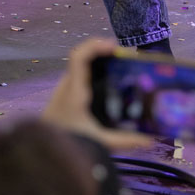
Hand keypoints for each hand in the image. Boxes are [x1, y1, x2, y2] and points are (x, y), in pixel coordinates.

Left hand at [41, 37, 152, 151]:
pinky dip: (94, 67)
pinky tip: (108, 76)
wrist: (44, 148)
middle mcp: (68, 84)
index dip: (95, 46)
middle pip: (82, 56)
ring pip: (81, 63)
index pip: (79, 57)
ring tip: (121, 62)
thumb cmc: (69, 142)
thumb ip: (124, 141)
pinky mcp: (66, 92)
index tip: (114, 47)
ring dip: (99, 58)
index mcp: (74, 91)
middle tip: (126, 56)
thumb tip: (150, 140)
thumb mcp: (99, 143)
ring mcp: (65, 87)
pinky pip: (80, 72)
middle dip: (104, 51)